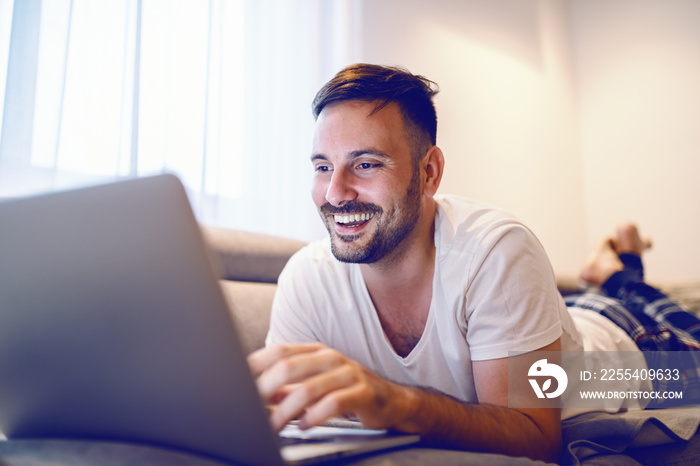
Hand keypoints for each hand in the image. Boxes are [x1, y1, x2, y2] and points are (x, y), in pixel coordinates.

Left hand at [247, 343, 412, 431]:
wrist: (392, 400)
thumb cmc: (347, 392)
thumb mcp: (314, 386)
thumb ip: (286, 389)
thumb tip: (255, 396)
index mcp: (315, 352)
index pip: (280, 351)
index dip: (257, 365)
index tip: (238, 381)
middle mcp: (330, 358)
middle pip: (290, 367)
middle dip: (266, 389)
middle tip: (252, 408)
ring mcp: (348, 374)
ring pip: (309, 388)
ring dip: (287, 410)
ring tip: (275, 425)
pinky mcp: (363, 393)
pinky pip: (334, 403)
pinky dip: (315, 416)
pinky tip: (306, 426)